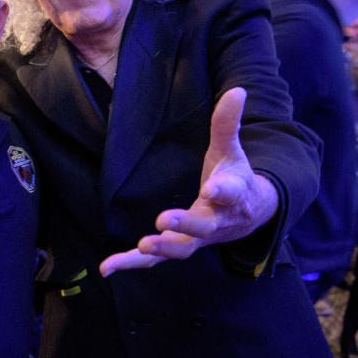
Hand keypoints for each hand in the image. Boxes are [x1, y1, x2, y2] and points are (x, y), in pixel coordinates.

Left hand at [100, 88, 278, 275]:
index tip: (212, 187)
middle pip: (202, 227)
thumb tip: (238, 90)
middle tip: (164, 220)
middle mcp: (216, 222)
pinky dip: (131, 264)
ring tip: (141, 246)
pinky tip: (106, 267)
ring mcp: (198, 239)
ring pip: (180, 249)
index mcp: (233, 195)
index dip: (222, 190)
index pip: (230, 193)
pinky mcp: (179, 247)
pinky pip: (155, 261)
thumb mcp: (232, 150)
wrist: (250, 215)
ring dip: (161, 249)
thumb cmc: (235, 177)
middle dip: (185, 225)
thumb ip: (228, 123)